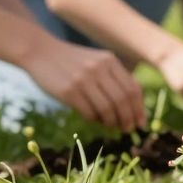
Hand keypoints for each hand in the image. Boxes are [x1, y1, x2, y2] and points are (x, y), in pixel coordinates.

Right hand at [23, 40, 146, 130]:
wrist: (41, 52)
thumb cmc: (72, 61)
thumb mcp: (97, 61)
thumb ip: (113, 78)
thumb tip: (132, 107)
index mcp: (110, 60)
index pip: (133, 88)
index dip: (139, 108)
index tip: (141, 123)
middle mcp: (99, 68)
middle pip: (123, 100)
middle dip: (128, 118)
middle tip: (128, 129)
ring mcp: (84, 79)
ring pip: (108, 108)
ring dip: (113, 122)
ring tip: (113, 127)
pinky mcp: (69, 91)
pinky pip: (89, 112)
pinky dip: (95, 120)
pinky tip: (96, 121)